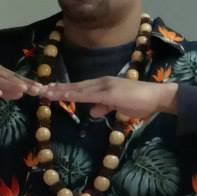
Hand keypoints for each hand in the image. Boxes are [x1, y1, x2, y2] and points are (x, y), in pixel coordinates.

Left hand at [45, 77, 177, 120]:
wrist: (156, 97)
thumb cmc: (141, 102)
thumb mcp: (119, 107)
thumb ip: (105, 107)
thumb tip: (93, 112)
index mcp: (103, 86)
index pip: (80, 87)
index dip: (65, 89)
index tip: (50, 90)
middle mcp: (102, 83)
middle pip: (75, 86)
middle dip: (57, 88)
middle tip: (40, 89)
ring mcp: (105, 86)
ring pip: (78, 89)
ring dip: (61, 90)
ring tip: (45, 92)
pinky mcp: (109, 93)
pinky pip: (87, 94)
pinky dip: (74, 94)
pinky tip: (64, 95)